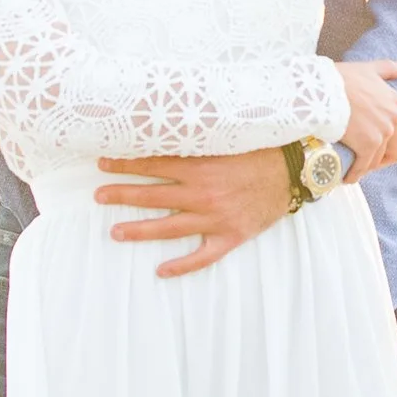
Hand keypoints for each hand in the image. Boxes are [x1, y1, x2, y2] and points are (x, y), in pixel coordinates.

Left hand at [95, 145, 294, 279]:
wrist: (297, 171)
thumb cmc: (264, 149)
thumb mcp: (229, 138)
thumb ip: (199, 138)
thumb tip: (168, 126)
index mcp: (201, 166)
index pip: (153, 164)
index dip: (126, 164)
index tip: (104, 162)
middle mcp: (203, 194)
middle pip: (153, 195)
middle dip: (122, 194)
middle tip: (99, 195)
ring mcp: (216, 218)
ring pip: (169, 227)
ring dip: (139, 230)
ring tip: (115, 231)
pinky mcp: (231, 236)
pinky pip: (202, 257)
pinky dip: (182, 265)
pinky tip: (161, 271)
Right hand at [335, 58, 396, 178]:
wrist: (321, 89)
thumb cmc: (341, 78)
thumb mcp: (368, 69)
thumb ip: (390, 69)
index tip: (389, 147)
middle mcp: (394, 119)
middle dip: (383, 159)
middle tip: (368, 161)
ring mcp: (382, 133)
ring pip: (379, 160)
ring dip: (367, 167)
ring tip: (355, 169)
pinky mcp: (367, 145)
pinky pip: (363, 167)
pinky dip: (355, 174)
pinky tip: (346, 177)